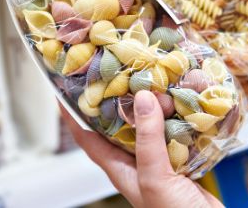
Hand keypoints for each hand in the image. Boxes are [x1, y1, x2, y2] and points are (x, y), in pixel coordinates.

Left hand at [61, 90, 222, 207]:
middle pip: (120, 124)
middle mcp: (137, 162)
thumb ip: (147, 141)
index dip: (72, 114)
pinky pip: (176, 131)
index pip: (86, 138)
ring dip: (152, 103)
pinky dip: (178, 115)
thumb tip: (142, 98)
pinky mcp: (182, 159)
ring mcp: (159, 161)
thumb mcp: (155, 178)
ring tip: (154, 77)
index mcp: (120, 169)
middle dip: (118, 98)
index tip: (63, 89)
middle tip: (120, 70)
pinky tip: (185, 101)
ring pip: (150, 125)